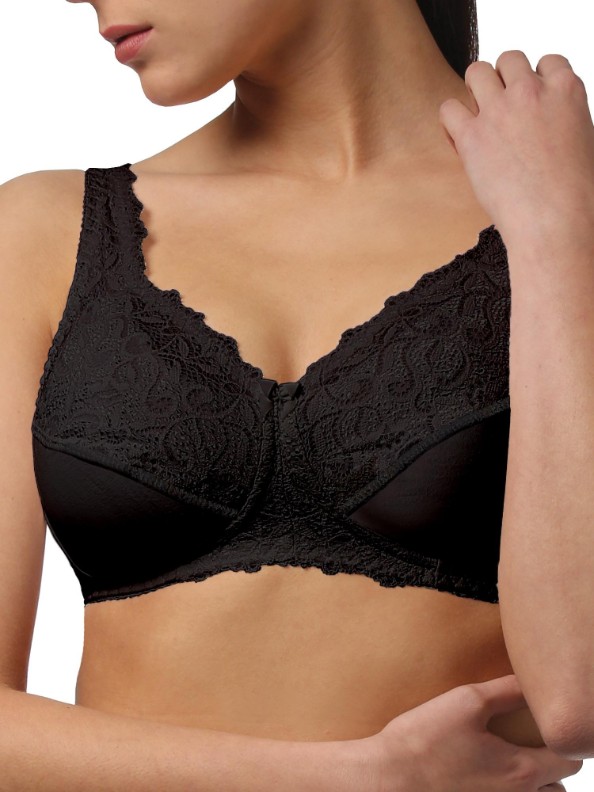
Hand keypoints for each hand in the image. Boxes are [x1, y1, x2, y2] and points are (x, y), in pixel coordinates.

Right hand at [358, 674, 582, 791]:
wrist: (389, 777)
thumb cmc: (425, 740)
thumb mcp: (467, 701)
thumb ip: (506, 691)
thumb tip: (529, 681)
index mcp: (521, 771)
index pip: (570, 761)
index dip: (565, 738)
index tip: (548, 722)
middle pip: (558, 787)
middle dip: (552, 764)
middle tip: (531, 739)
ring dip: (534, 781)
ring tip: (510, 756)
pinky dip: (506, 788)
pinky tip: (486, 770)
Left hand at [438, 50, 593, 246]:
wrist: (554, 221)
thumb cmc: (573, 193)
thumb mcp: (582, 139)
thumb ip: (561, 117)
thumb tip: (544, 123)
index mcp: (567, 90)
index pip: (546, 63)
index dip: (535, 83)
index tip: (530, 108)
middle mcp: (532, 92)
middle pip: (508, 60)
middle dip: (503, 82)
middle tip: (502, 113)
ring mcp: (500, 110)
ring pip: (476, 71)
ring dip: (475, 91)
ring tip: (479, 121)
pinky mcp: (472, 136)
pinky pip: (448, 108)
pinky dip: (450, 121)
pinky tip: (461, 140)